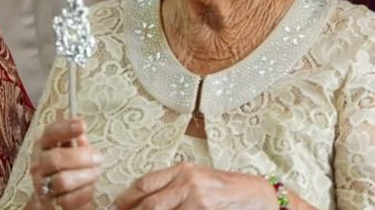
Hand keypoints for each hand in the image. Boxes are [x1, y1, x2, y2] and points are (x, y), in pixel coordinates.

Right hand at [30, 118, 100, 208]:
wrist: (54, 195)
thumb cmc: (68, 166)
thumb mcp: (72, 149)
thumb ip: (77, 139)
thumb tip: (81, 128)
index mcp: (44, 145)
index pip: (50, 133)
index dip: (65, 128)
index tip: (82, 125)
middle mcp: (39, 164)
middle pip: (55, 159)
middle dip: (81, 158)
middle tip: (98, 159)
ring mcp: (41, 186)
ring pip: (62, 181)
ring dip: (84, 176)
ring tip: (96, 173)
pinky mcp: (48, 204)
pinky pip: (67, 201)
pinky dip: (83, 193)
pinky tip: (90, 188)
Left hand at [115, 164, 278, 208]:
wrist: (257, 196)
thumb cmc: (228, 190)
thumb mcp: (199, 179)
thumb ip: (175, 185)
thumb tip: (147, 200)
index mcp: (183, 169)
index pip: (145, 183)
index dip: (127, 198)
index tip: (117, 207)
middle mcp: (187, 180)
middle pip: (148, 202)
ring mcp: (195, 197)